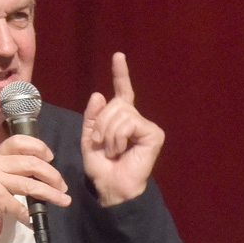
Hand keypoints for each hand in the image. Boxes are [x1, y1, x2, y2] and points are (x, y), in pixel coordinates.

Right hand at [0, 135, 71, 239]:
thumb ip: (13, 170)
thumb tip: (44, 172)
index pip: (18, 141)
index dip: (38, 146)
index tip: (51, 158)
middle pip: (31, 163)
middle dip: (52, 175)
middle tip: (62, 186)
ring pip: (30, 184)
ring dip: (50, 194)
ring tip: (63, 200)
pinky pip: (21, 206)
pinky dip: (31, 215)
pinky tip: (34, 221)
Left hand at [81, 52, 164, 205]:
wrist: (110, 186)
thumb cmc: (101, 166)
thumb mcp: (89, 138)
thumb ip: (93, 117)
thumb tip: (99, 93)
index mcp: (121, 118)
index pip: (122, 91)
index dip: (120, 74)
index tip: (118, 56)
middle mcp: (136, 119)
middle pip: (115, 104)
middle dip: (101, 123)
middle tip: (103, 144)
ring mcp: (146, 126)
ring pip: (120, 113)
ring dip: (109, 133)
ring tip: (113, 150)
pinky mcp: (154, 134)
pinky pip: (129, 123)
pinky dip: (119, 137)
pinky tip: (122, 150)